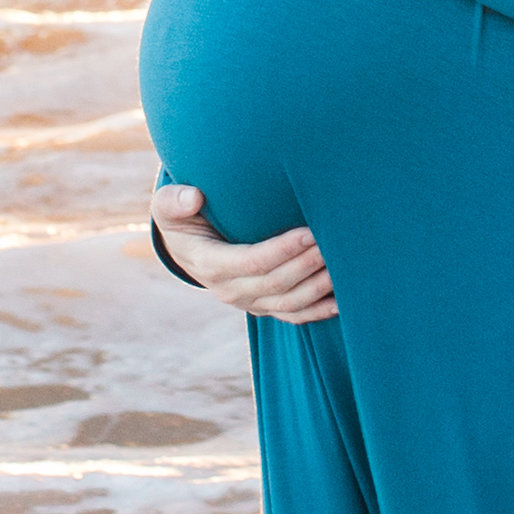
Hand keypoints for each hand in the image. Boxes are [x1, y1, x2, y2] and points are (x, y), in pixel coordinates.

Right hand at [151, 184, 336, 322]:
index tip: (309, 233)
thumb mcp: (168, 207)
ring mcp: (248, 302)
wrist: (187, 247)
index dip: (281, 250)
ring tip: (345, 267)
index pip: (251, 261)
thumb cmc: (182, 218)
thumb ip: (175, 200)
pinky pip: (292, 315)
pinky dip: (318, 311)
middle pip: (275, 283)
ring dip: (318, 287)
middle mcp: (229, 289)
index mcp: (210, 263)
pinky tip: (341, 302)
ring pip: (289, 303)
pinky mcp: (263, 306)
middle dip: (307, 265)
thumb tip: (194, 198)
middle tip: (335, 243)